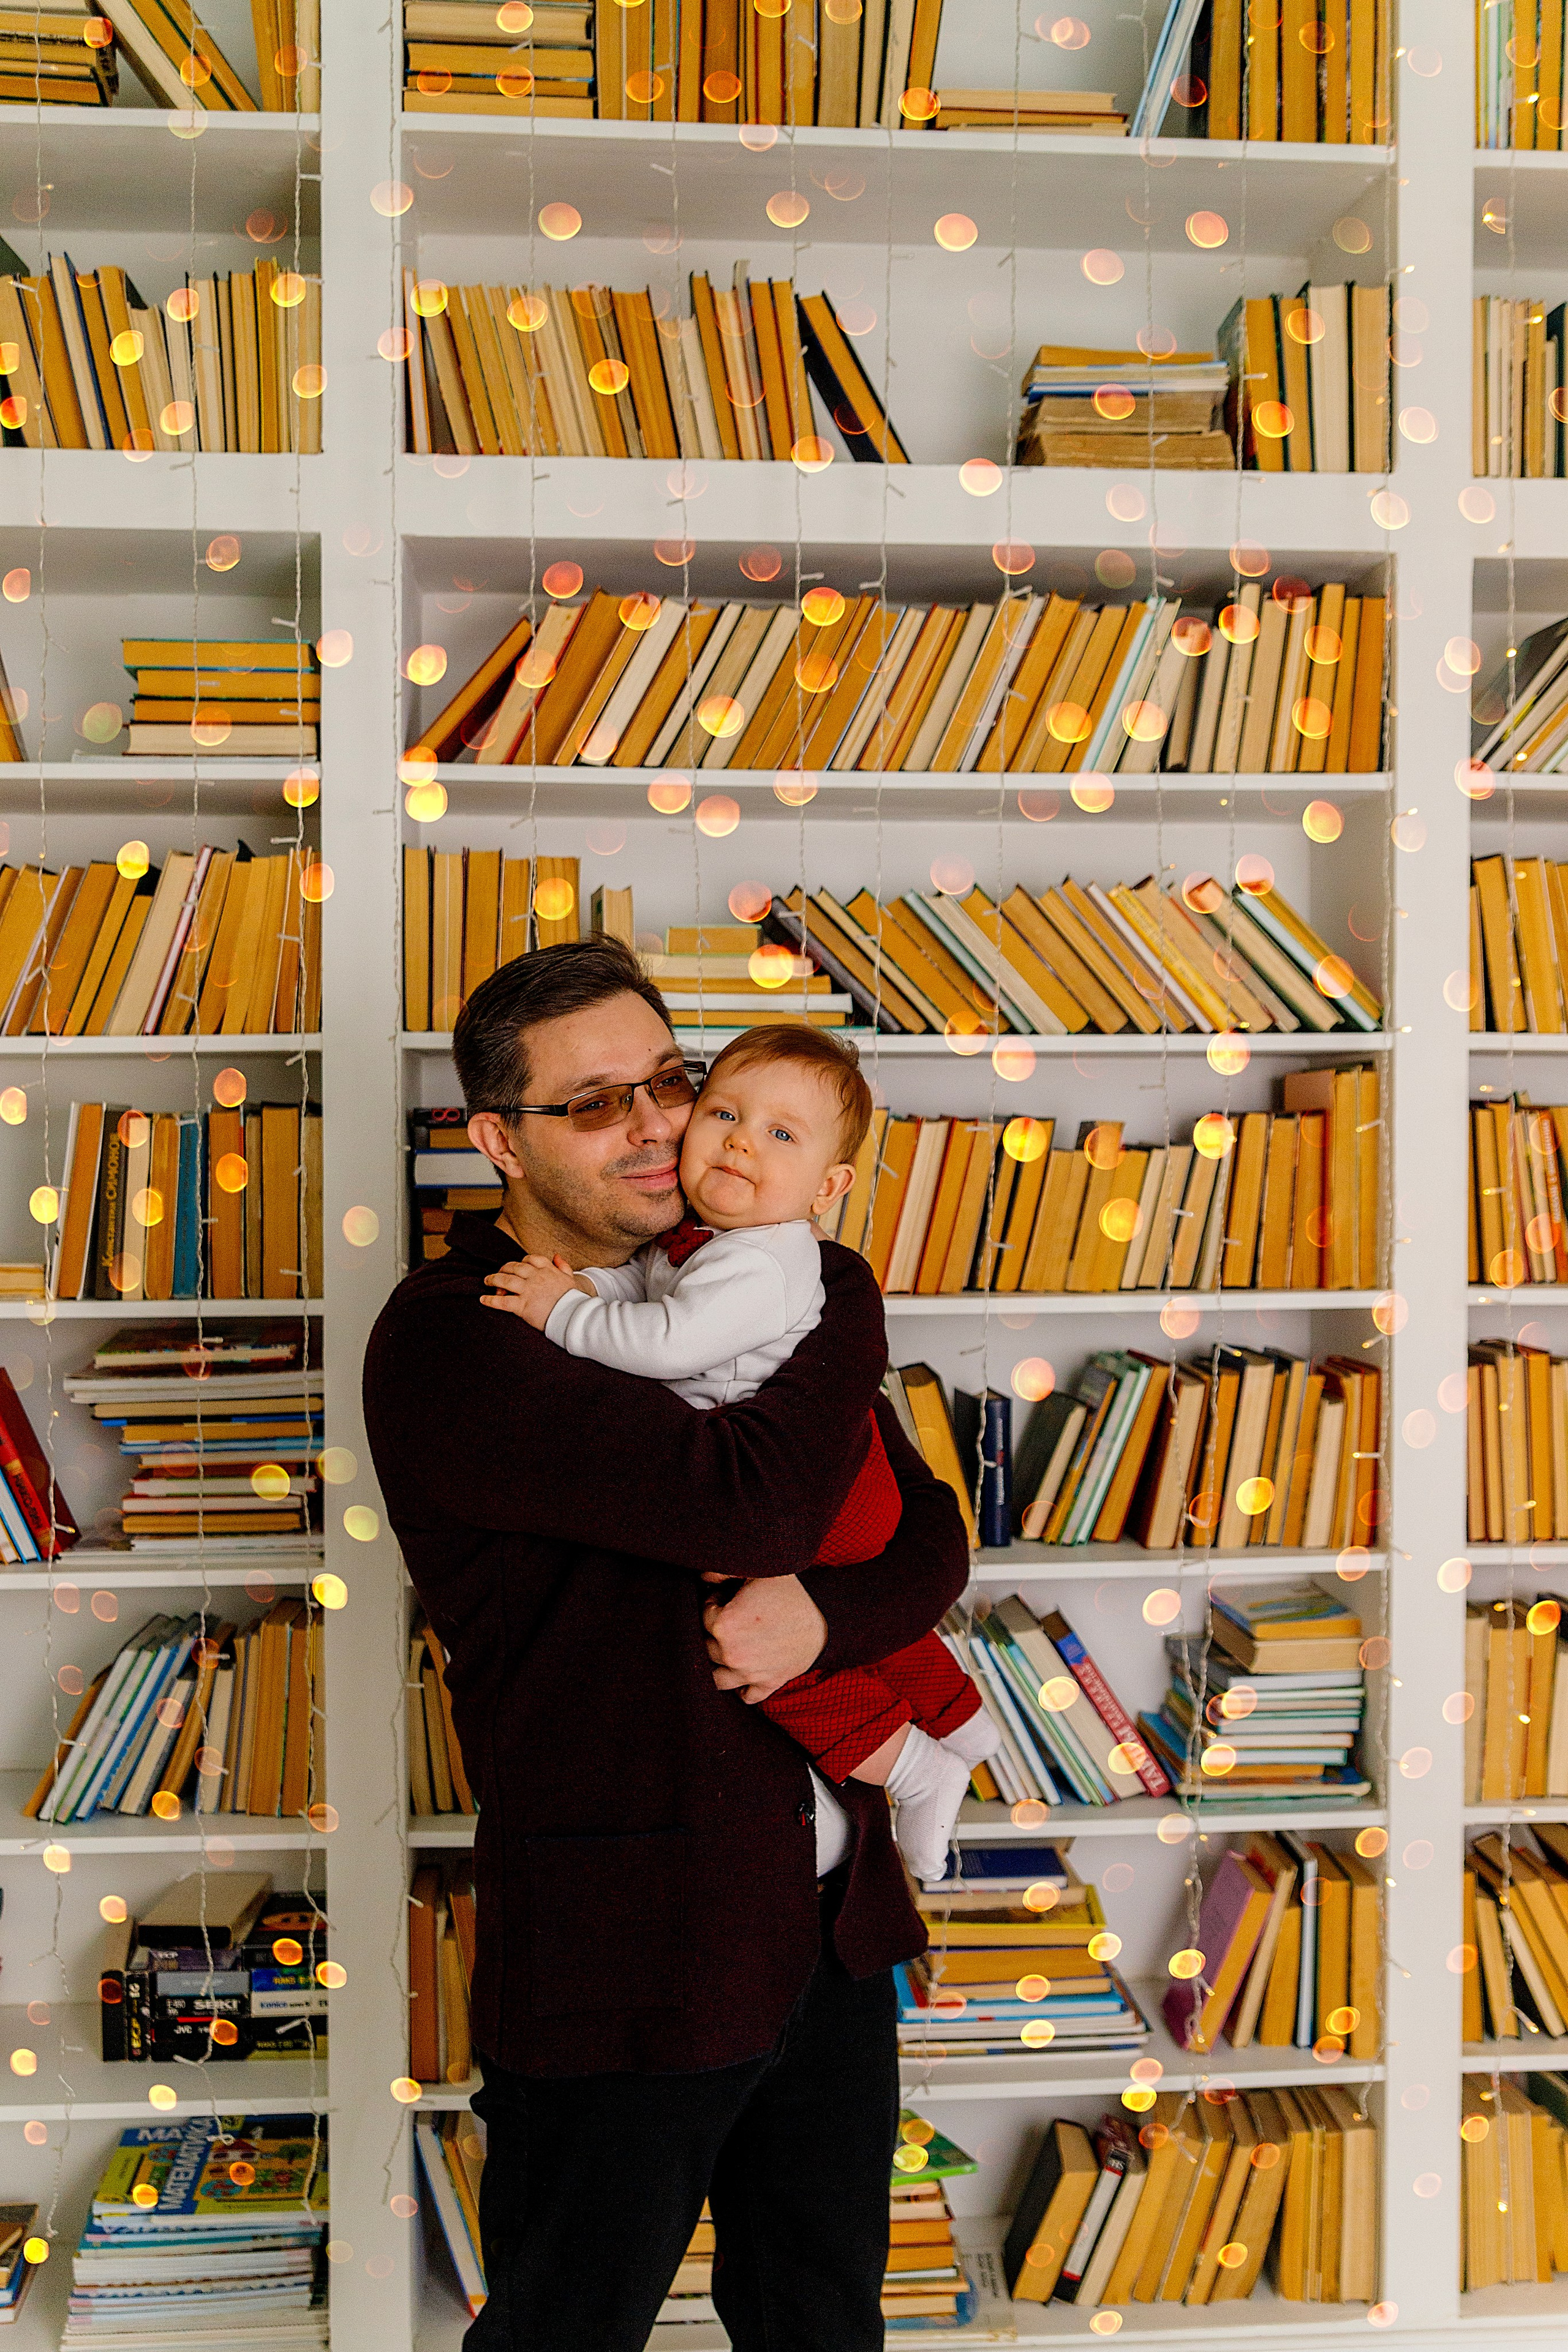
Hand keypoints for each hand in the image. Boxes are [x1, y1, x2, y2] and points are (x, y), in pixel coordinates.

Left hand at [481, 1254, 593, 1329]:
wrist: (574, 1315)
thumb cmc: (573, 1299)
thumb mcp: (570, 1278)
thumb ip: (563, 1266)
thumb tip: (556, 1255)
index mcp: (547, 1270)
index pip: (530, 1259)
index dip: (520, 1262)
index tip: (516, 1267)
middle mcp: (535, 1277)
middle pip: (514, 1267)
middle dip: (503, 1269)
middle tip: (497, 1274)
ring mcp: (528, 1291)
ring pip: (505, 1281)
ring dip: (493, 1280)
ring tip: (486, 1281)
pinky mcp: (522, 1306)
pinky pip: (502, 1302)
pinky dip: (490, 1300)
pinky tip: (483, 1299)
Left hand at [703, 1574, 825, 1702]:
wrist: (827, 1619)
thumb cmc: (791, 1593)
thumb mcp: (759, 1572)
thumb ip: (723, 1571)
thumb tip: (701, 1578)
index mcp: (724, 1625)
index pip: (703, 1616)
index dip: (714, 1604)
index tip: (726, 1598)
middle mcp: (732, 1654)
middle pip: (706, 1647)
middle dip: (715, 1633)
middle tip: (734, 1619)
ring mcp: (748, 1674)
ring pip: (717, 1679)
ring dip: (720, 1665)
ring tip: (732, 1648)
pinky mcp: (767, 1685)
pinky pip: (745, 1696)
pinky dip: (743, 1688)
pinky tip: (746, 1672)